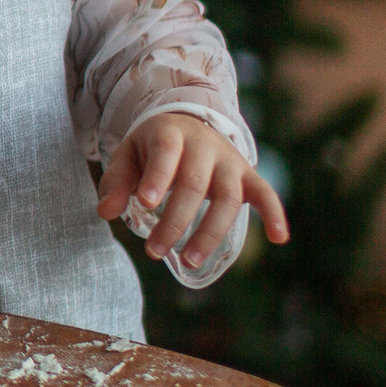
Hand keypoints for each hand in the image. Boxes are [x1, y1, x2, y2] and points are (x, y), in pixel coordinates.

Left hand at [97, 112, 290, 270]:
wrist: (188, 124)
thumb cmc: (152, 148)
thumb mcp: (129, 156)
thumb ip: (117, 182)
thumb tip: (105, 212)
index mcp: (170, 133)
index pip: (167, 153)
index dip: (158, 178)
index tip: (146, 204)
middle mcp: (204, 145)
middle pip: (194, 184)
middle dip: (175, 221)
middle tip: (154, 251)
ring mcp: (229, 161)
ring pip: (227, 197)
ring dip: (210, 232)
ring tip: (189, 261)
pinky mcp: (248, 176)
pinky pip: (266, 193)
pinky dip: (275, 214)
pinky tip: (280, 239)